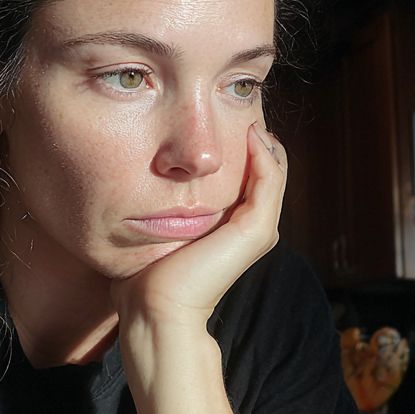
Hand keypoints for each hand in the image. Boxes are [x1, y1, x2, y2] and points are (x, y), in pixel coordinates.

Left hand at [111, 122, 286, 329]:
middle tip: (240, 106)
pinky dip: (264, 154)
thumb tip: (141, 178)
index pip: (248, 175)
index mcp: (232, 227)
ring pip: (273, 170)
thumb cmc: (146, 275)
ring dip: (263, 139)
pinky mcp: (255, 230)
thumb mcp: (154, 228)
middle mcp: (252, 227)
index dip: (240, 144)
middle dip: (256, 136)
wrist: (154, 308)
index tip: (222, 118)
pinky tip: (249, 133)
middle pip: (266, 168)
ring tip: (249, 114)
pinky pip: (269, 180)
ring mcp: (258, 229)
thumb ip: (159, 206)